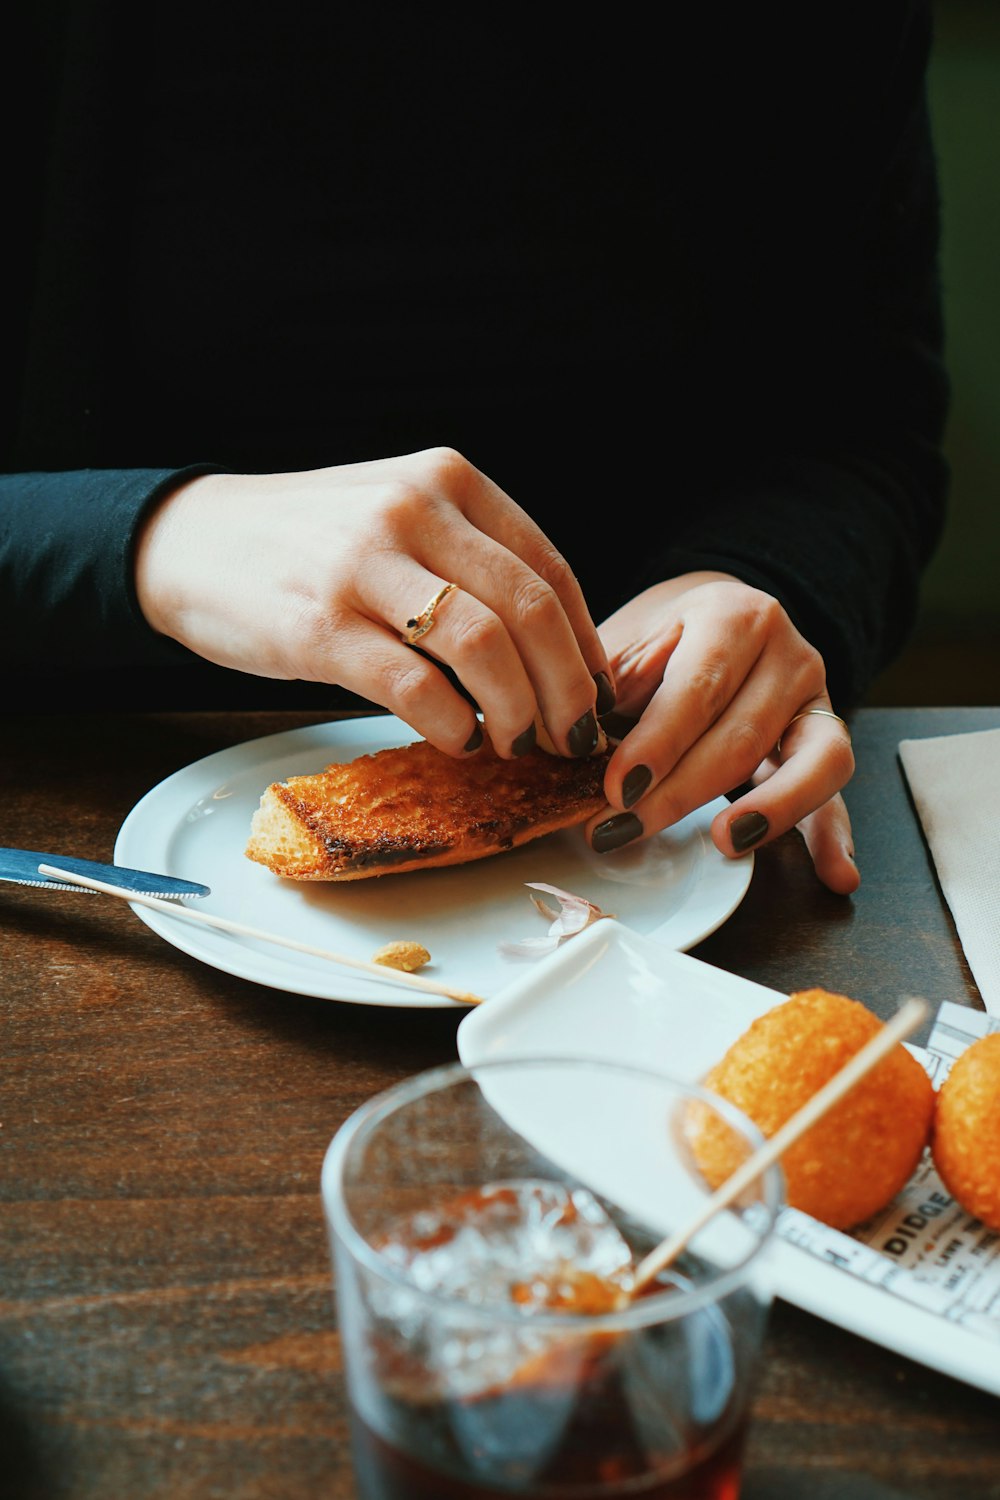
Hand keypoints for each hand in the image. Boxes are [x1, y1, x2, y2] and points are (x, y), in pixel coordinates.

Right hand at [134, 449, 613, 757]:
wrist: (193, 541)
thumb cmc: (310, 541)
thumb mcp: (400, 513)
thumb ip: (471, 557)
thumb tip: (556, 649)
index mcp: (449, 479)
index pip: (549, 571)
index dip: (586, 646)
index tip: (597, 697)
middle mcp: (413, 509)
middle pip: (530, 612)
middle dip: (568, 690)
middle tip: (573, 738)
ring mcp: (365, 565)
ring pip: (484, 647)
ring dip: (518, 711)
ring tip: (518, 743)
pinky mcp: (321, 625)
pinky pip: (416, 686)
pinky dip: (453, 724)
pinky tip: (458, 739)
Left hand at [585, 574, 859, 894]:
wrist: (716, 620)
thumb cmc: (661, 639)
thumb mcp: (627, 639)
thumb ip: (610, 684)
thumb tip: (582, 741)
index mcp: (734, 617)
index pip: (699, 687)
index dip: (659, 743)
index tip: (619, 788)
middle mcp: (788, 653)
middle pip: (745, 734)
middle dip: (682, 792)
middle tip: (626, 828)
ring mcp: (817, 699)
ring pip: (809, 761)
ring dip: (768, 812)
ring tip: (726, 843)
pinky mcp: (828, 742)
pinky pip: (835, 790)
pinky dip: (836, 834)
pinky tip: (836, 875)